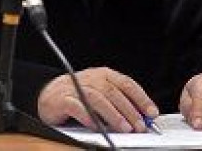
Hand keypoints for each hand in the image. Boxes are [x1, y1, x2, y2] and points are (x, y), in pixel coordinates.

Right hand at [37, 67, 158, 132]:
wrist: (49, 94)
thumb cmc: (80, 95)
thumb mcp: (102, 94)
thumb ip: (119, 103)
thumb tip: (141, 117)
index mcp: (104, 75)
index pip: (127, 84)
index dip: (141, 98)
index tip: (152, 113)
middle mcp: (92, 79)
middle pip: (114, 93)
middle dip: (129, 110)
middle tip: (140, 125)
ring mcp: (77, 88)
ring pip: (97, 99)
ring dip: (113, 114)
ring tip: (124, 128)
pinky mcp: (62, 99)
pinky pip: (77, 107)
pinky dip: (88, 116)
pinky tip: (96, 126)